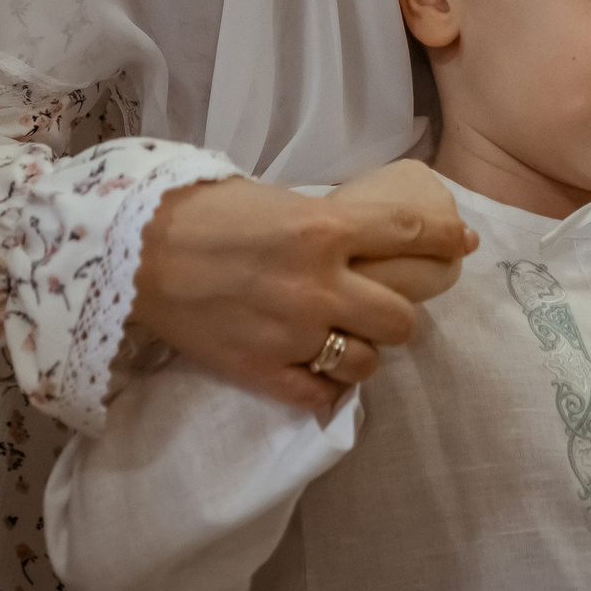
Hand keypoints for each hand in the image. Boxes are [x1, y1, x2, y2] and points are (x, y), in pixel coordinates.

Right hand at [131, 176, 476, 415]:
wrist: (129, 253)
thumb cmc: (195, 211)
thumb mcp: (269, 198)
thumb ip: (320, 223)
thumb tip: (359, 237)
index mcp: (323, 228)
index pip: (413, 234)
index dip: (445, 239)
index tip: (460, 243)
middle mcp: (319, 284)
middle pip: (403, 317)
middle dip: (400, 311)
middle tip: (384, 304)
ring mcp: (294, 334)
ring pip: (370, 360)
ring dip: (363, 349)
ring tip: (343, 337)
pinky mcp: (265, 372)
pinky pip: (323, 392)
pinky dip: (325, 383)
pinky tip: (315, 366)